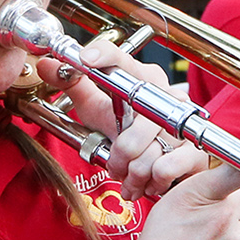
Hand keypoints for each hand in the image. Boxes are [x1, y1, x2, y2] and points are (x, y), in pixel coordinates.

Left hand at [40, 38, 204, 199]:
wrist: (166, 165)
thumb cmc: (129, 131)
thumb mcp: (98, 109)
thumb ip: (73, 86)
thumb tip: (44, 65)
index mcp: (143, 79)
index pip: (121, 59)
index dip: (103, 55)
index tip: (85, 59)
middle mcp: (168, 95)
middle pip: (137, 118)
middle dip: (121, 150)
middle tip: (116, 163)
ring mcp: (186, 122)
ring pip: (149, 151)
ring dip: (133, 171)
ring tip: (131, 177)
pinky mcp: (196, 151)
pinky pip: (166, 167)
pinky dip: (151, 181)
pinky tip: (149, 183)